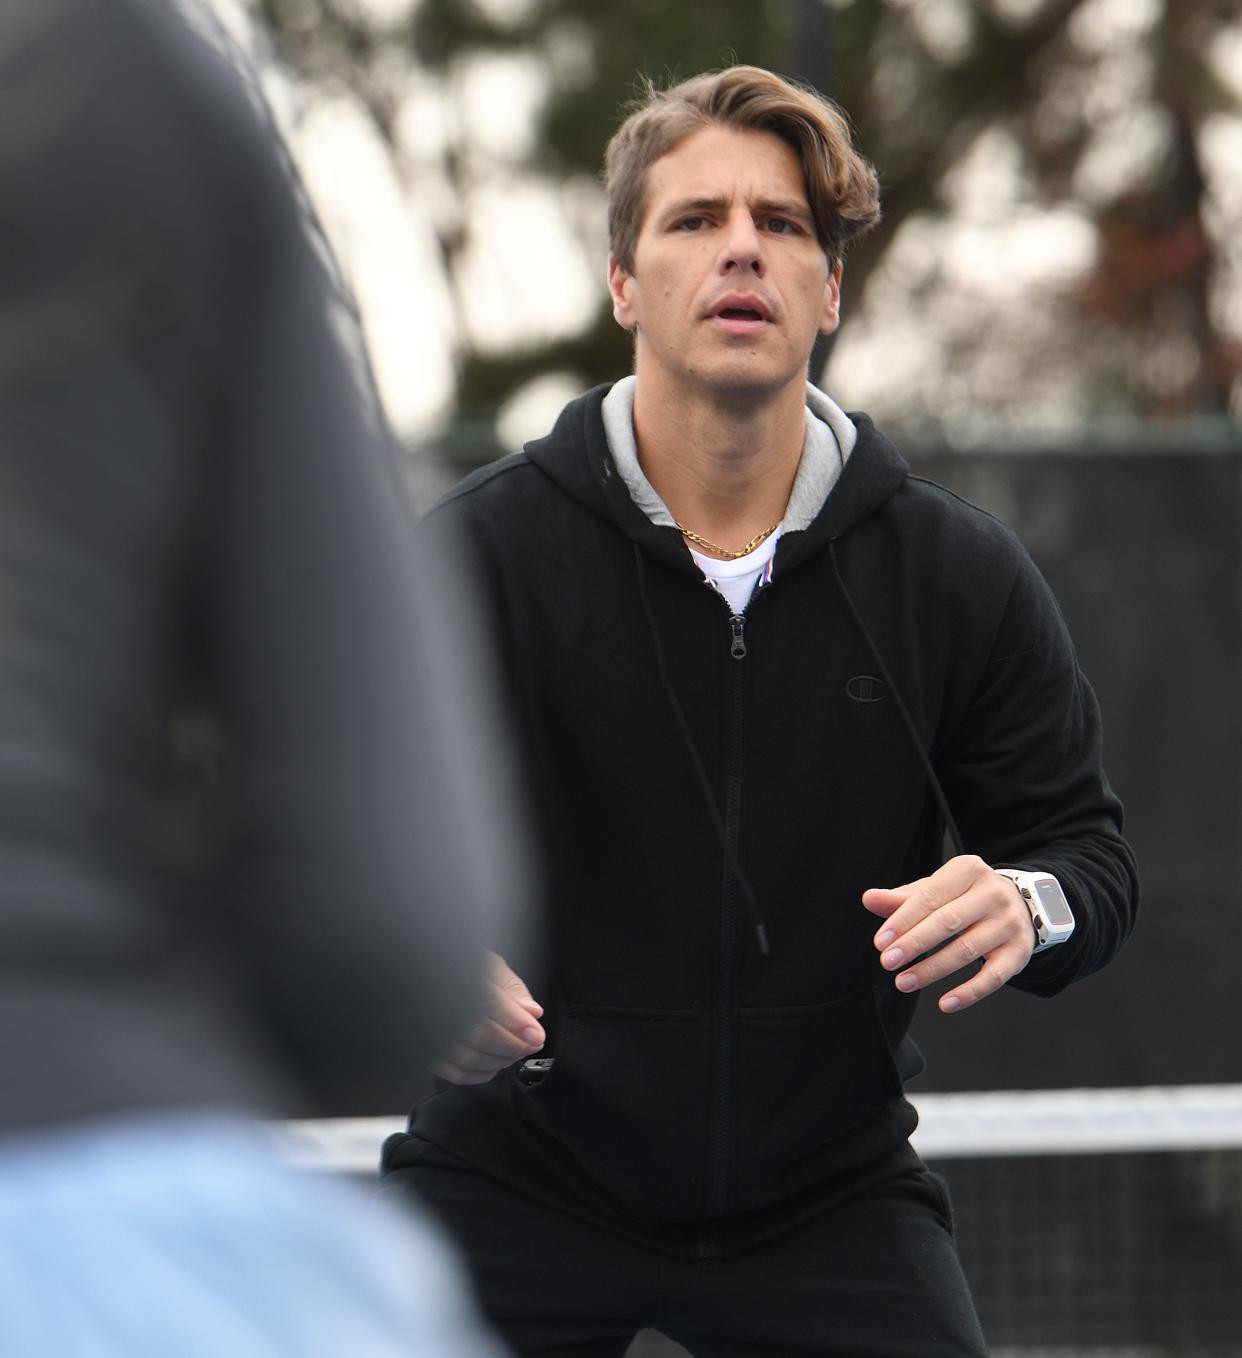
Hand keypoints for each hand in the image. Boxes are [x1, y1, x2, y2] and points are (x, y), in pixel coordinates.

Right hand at [429, 951, 545, 1083]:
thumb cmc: (462, 972)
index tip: (536, 1034)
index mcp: (459, 980)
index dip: (516, 1022)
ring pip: (467, 1059)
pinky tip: (494, 1064)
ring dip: (500, 1061)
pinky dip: (480, 1074)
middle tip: (533, 1044)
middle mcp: (440, 1007)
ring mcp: (432, 1032)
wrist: (430, 978)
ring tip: (517, 1052)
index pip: (490, 1002)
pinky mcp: (428, 1052)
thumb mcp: (490, 967)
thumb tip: (532, 1012)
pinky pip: (455, 1073)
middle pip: (479, 1036)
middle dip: (513, 1045)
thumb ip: (512, 989)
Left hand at [862, 855, 1034, 1013]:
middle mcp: (993, 894)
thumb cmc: (965, 897)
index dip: (903, 920)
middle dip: (914, 944)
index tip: (880, 943)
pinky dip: (969, 992)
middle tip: (887, 962)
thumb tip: (868, 898)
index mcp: (968, 870)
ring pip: (967, 950)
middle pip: (948, 922)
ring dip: (932, 970)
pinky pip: (994, 976)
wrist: (1021, 905)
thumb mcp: (936, 890)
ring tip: (903, 982)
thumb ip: (902, 898)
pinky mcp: (1020, 951)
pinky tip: (945, 1004)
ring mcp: (1009, 923)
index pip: (930, 897)